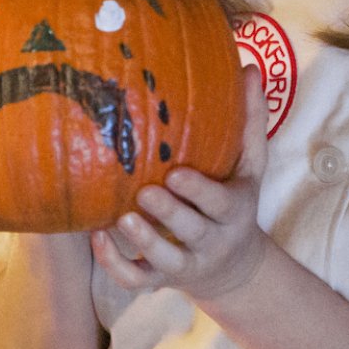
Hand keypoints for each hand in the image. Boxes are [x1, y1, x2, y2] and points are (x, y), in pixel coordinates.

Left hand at [91, 65, 271, 301]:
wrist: (235, 268)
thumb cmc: (235, 201)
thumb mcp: (251, 166)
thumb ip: (251, 121)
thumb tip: (248, 68)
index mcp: (233, 210)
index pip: (219, 204)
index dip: (199, 192)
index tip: (176, 172)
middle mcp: (211, 240)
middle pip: (192, 231)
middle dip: (169, 214)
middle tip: (145, 192)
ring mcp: (185, 264)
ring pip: (165, 262)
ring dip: (142, 242)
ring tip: (121, 218)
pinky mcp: (161, 280)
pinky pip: (137, 280)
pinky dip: (116, 265)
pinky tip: (97, 237)